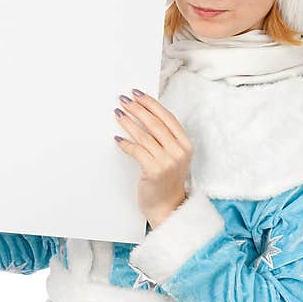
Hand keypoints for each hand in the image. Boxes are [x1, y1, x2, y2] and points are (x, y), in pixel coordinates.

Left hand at [114, 88, 192, 227]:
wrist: (167, 207)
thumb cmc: (166, 180)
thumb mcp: (173, 156)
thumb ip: (164, 138)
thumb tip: (143, 115)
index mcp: (185, 144)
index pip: (167, 117)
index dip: (152, 104)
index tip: (138, 94)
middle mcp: (179, 151)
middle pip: (155, 123)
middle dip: (137, 109)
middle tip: (124, 100)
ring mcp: (168, 161)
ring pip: (144, 135)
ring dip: (128, 122)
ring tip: (118, 113)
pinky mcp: (154, 171)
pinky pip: (137, 151)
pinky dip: (125, 143)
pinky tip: (117, 138)